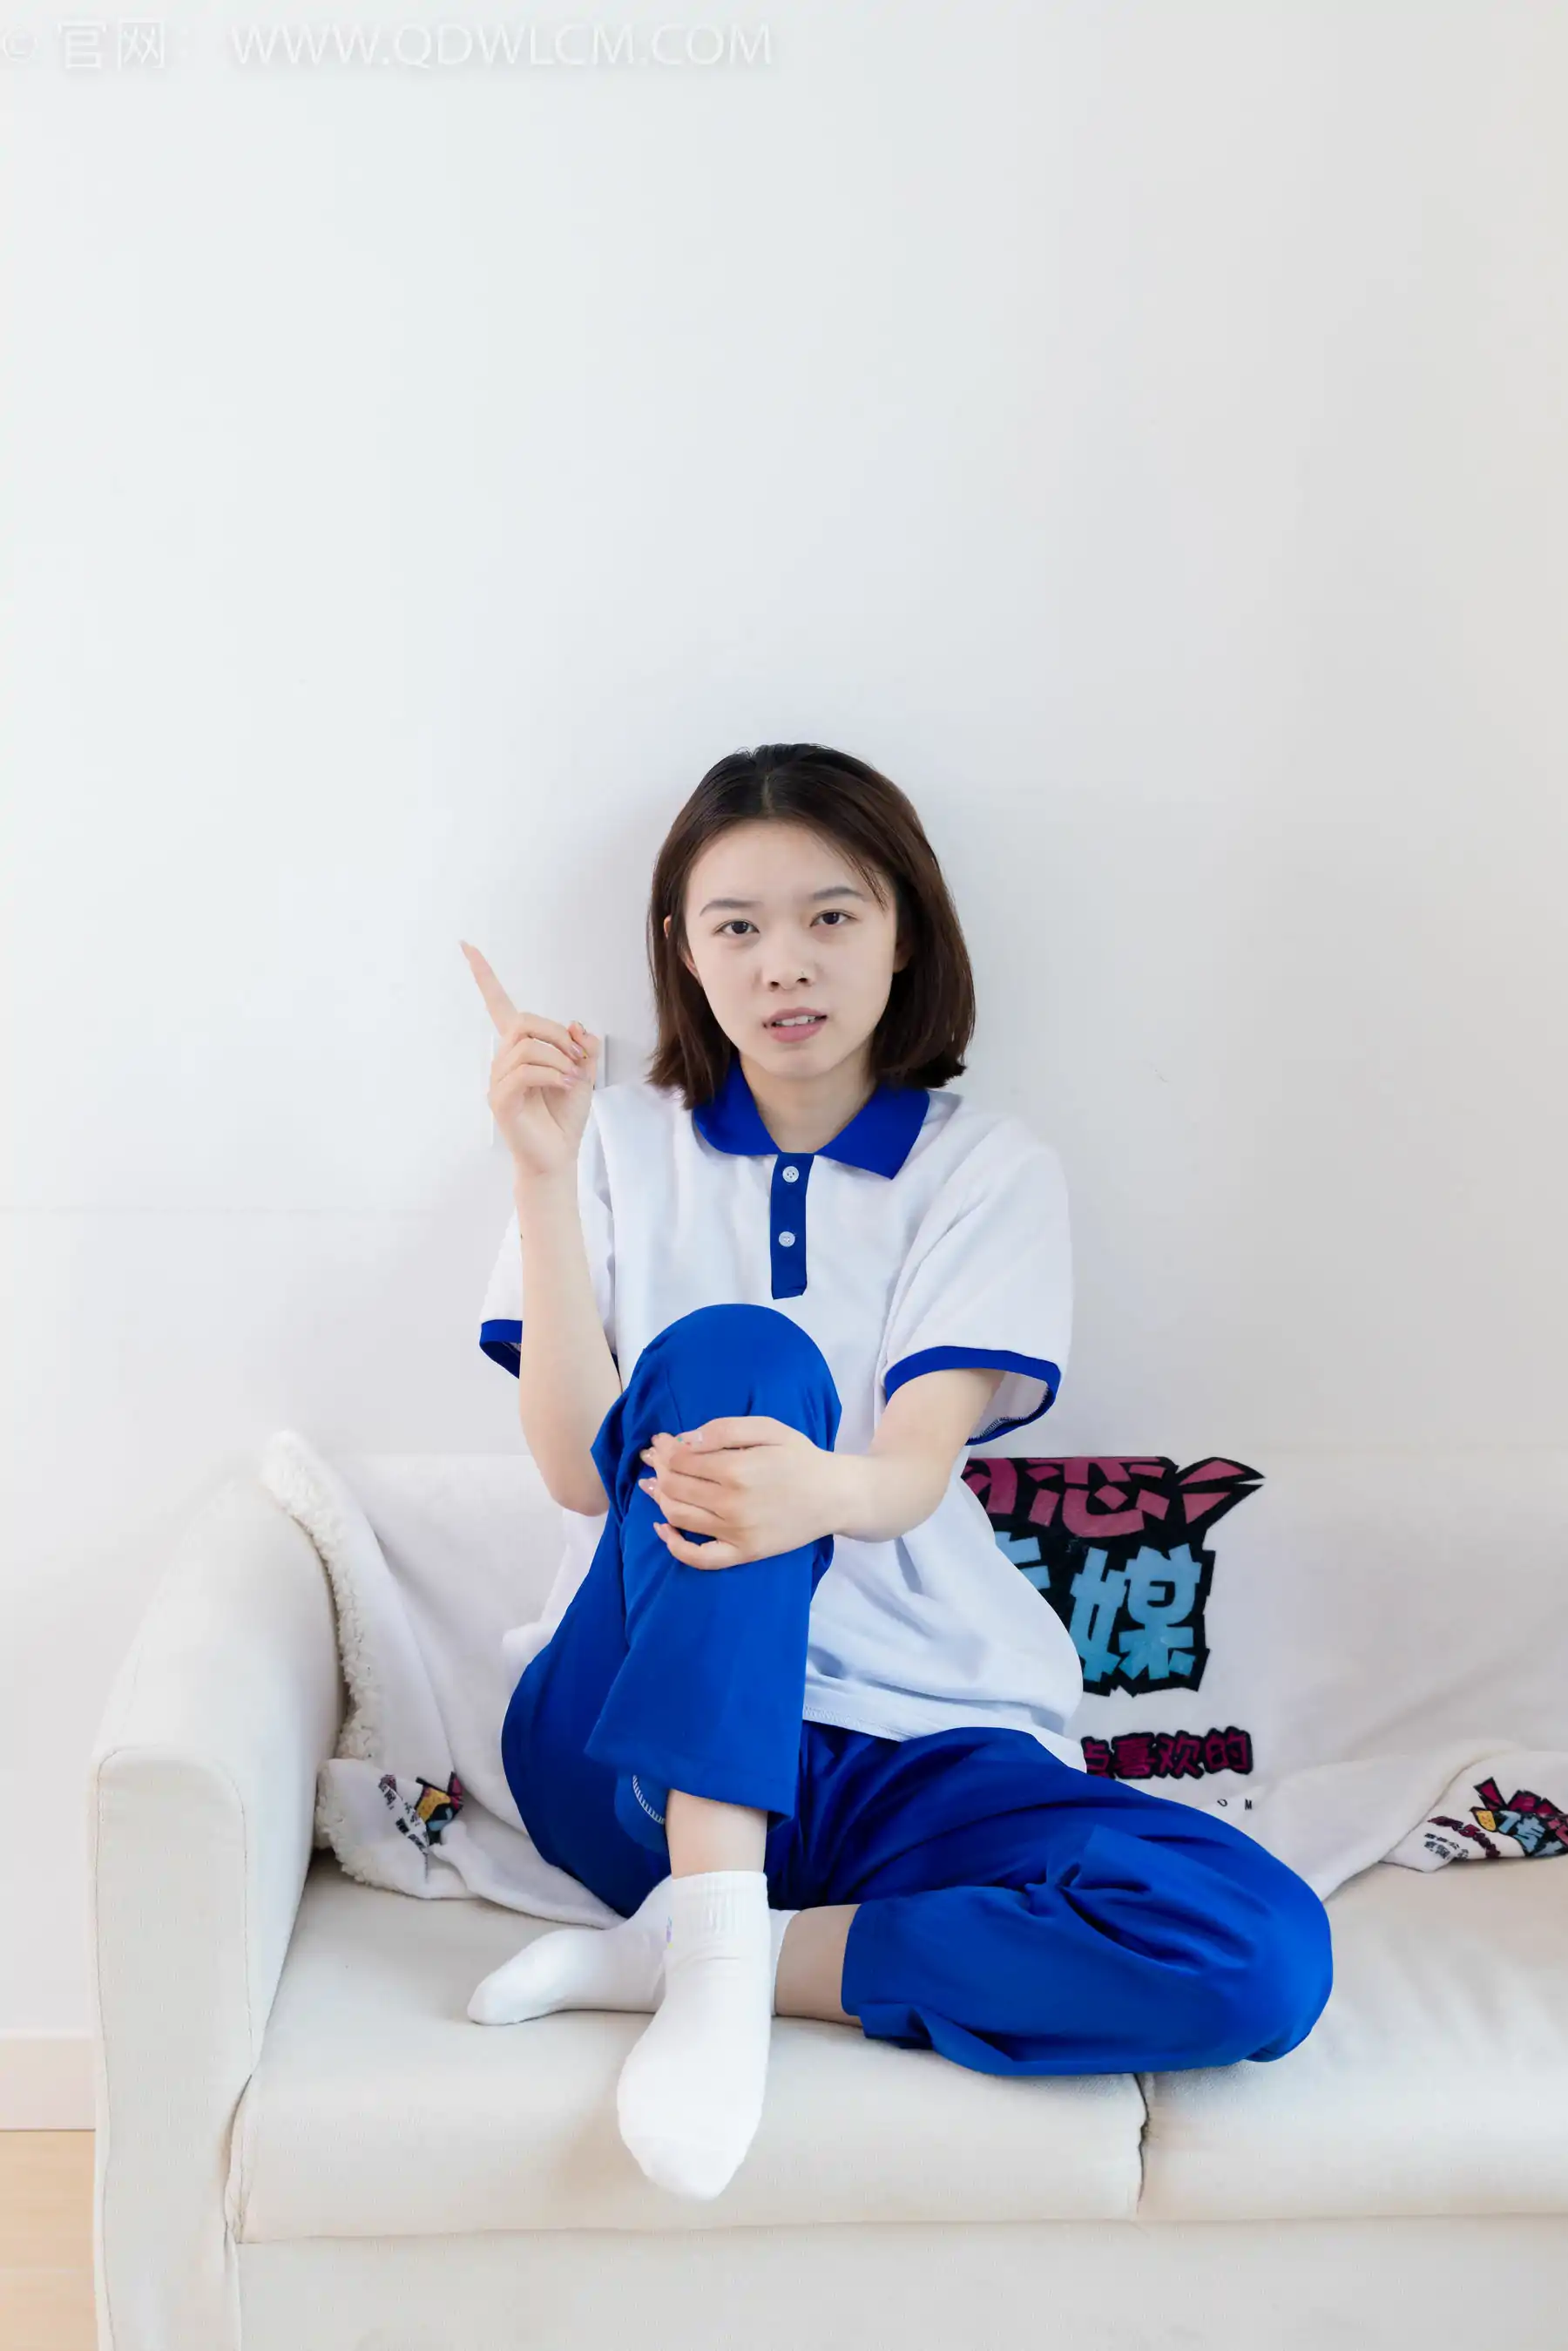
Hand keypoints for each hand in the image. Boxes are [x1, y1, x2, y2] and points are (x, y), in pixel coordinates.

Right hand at [460, 941, 600, 1181]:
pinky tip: (566, 1086)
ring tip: (573, 1079)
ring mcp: (498, 1081)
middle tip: (579, 1059)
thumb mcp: (585, 1073)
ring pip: (526, 1047)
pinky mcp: (501, 1101)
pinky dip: (552, 1074)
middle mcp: (503, 1061)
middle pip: (522, 1022)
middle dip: (558, 1035)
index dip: (484, 976)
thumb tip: (577, 1025)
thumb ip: (584, 1046)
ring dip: (559, 1058)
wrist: (558, 1156)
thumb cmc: (565, 1116)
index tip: (466, 946)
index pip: (497, 1005)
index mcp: (520, 1050)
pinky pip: (524, 1072)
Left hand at [635, 1417, 845, 1567]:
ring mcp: (736, 1533)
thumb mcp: (769, 1428)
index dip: (664, 1449)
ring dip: (658, 1498)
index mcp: (737, 1469)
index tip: (660, 1440)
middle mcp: (732, 1504)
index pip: (681, 1461)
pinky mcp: (743, 1553)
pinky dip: (675, 1546)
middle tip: (653, 1458)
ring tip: (652, 1483)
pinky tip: (662, 1528)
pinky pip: (700, 1558)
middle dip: (658, 1468)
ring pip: (679, 1517)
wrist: (835, 1496)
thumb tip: (685, 1441)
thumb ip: (724, 1429)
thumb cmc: (801, 1457)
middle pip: (674, 1487)